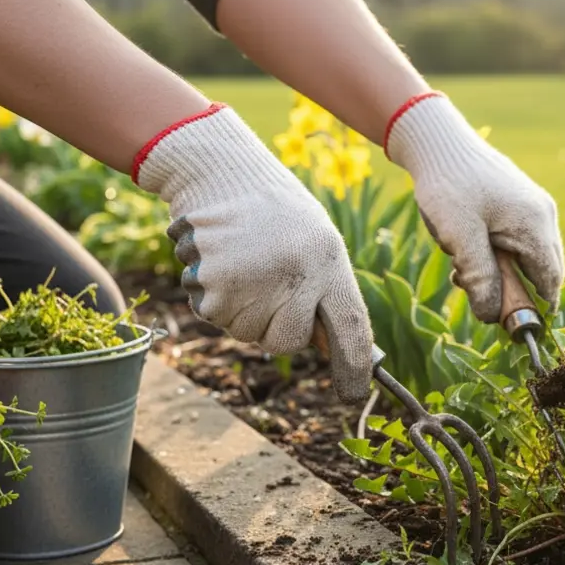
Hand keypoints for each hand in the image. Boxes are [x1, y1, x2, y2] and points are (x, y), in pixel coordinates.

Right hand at [135, 104, 372, 402]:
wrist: (218, 171)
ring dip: (244, 310)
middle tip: (268, 283)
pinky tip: (221, 263)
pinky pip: (217, 318)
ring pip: (248, 333)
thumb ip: (325, 291)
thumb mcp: (316, 241)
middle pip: (288, 342)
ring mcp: (251, 284)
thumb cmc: (275, 212)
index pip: (350, 328)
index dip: (353, 367)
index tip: (353, 394)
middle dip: (279, 326)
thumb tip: (328, 347)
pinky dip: (216, 299)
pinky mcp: (211, 288)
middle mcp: (293, 276)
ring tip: (244, 263)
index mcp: (328, 261)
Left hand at [385, 94, 564, 322]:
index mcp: (535, 224)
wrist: (437, 141)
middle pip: (542, 270)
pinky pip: (516, 240)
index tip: (520, 329)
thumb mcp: (460, 237)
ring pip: (526, 256)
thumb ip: (479, 278)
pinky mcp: (517, 202)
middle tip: (477, 295)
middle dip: (512, 290)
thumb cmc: (449, 185)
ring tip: (460, 269)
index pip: (549, 280)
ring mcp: (532, 206)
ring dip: (499, 272)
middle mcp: (542, 215)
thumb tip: (490, 315)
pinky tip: (464, 250)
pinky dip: (495, 254)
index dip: (538, 308)